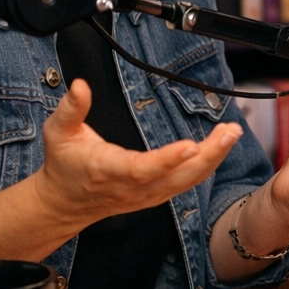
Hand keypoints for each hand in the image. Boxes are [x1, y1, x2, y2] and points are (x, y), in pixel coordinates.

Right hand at [30, 79, 239, 229]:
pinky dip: (207, 165)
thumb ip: (70, 109)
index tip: (190, 145)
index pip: (141, 169)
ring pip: (187, 181)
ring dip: (213, 157)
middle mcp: (132, 187)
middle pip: (176, 177)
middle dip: (207, 155)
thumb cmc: (64, 165)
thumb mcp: (58, 132)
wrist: (64, 202)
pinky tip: (220, 146)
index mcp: (107, 170)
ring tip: (230, 133)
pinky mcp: (156, 195)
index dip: (167, 159)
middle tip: (229, 132)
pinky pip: (187, 183)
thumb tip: (80, 86)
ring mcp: (146, 195)